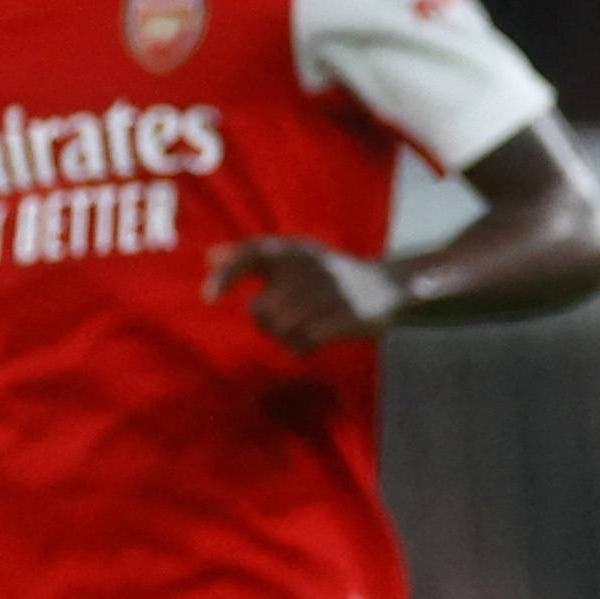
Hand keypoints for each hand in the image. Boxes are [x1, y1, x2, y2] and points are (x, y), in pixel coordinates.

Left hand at [208, 238, 408, 350]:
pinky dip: (301, 348)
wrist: (390, 286)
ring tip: (303, 330)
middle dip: (267, 323)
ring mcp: (331, 293)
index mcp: (296, 250)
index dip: (227, 275)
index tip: (209, 297)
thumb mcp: (295, 258)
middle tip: (286, 320)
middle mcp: (311, 267)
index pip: (252, 254)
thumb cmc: (331, 275)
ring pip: (280, 329)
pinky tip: (312, 343)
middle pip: (260, 310)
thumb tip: (211, 255)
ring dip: (285, 337)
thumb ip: (252, 256)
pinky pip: (302, 344)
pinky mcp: (347, 318)